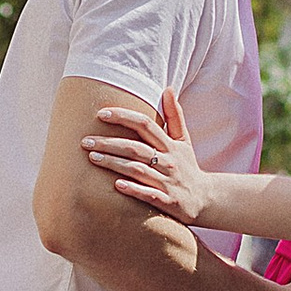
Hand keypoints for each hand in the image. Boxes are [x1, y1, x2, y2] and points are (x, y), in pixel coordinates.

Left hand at [82, 90, 213, 224]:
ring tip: (92, 158)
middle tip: (85, 141)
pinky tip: (116, 185)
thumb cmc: (187, 166)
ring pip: (138, 170)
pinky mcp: (168, 201)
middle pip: (136, 148)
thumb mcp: (184, 140)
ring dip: (114, 163)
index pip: (145, 125)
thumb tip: (168, 88)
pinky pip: (149, 195)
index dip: (123, 117)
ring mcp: (168, 182)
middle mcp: (169, 161)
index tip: (101, 114)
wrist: (206, 199)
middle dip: (109, 143)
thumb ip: (174, 115)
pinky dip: (133, 189)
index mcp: (170, 144)